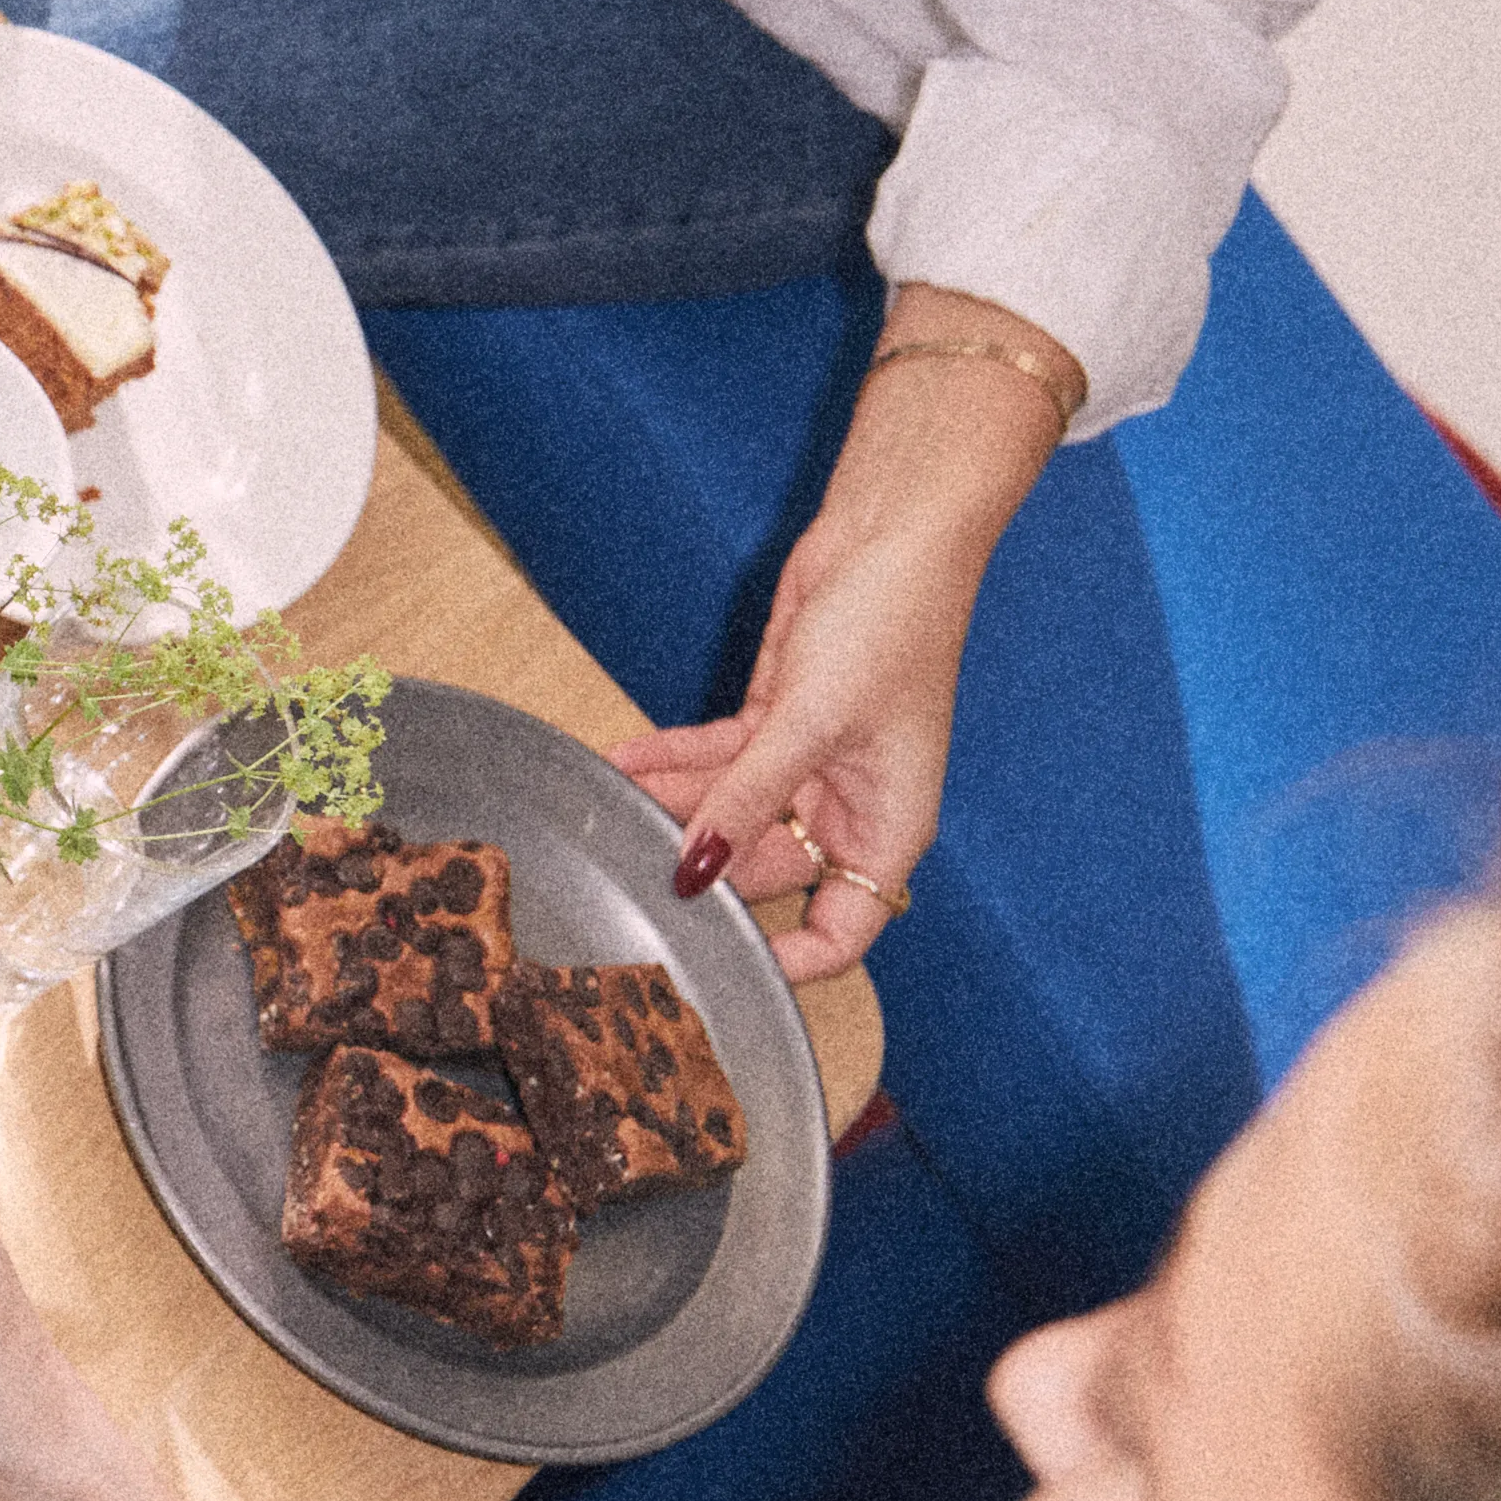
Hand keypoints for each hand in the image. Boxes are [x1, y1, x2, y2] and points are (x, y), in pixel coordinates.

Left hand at [611, 306, 1060, 979]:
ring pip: (727, 812)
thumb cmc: (892, 624)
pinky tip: (622, 762)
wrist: (893, 532)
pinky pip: (715, 760)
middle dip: (699, 870)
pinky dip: (672, 761)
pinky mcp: (776, 720)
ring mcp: (809, 764)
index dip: (787, 960)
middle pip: (763, 872)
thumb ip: (745, 800)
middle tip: (628, 872)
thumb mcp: (808, 723)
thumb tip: (694, 871)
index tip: (720, 968)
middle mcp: (849, 807)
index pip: (842, 930)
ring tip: (607, 805)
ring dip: (670, 808)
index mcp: (888, 828)